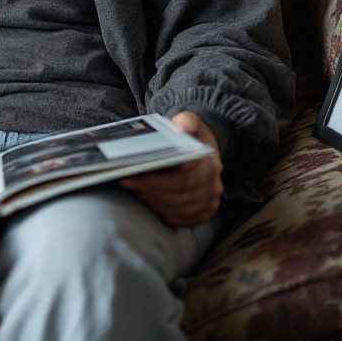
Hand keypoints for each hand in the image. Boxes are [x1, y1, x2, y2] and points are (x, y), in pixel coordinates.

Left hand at [119, 113, 222, 227]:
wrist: (205, 147)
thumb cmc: (191, 135)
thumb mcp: (188, 121)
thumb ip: (186, 121)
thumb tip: (183, 126)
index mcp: (207, 162)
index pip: (181, 177)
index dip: (154, 181)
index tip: (131, 176)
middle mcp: (213, 184)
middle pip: (178, 196)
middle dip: (150, 191)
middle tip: (128, 183)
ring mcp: (211, 200)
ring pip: (180, 209)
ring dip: (156, 203)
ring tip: (138, 191)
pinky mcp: (207, 211)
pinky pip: (186, 220)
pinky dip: (168, 215)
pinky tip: (153, 204)